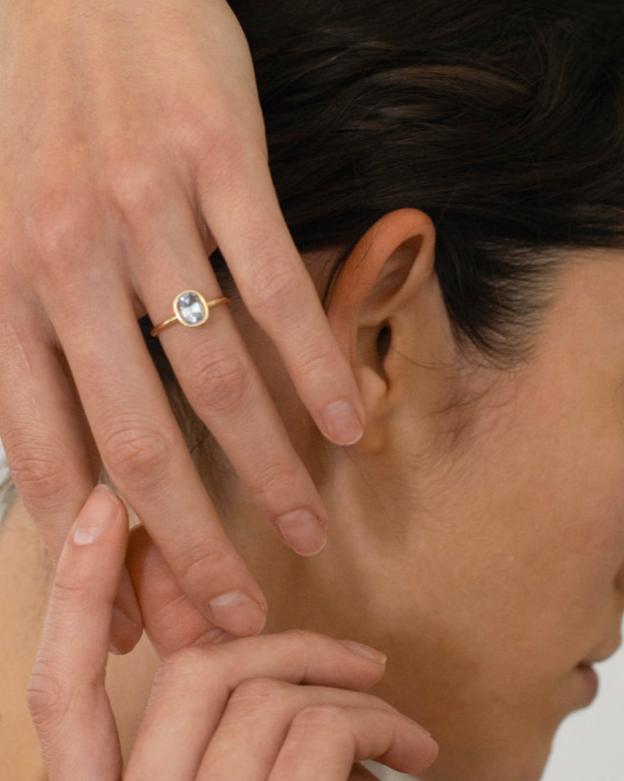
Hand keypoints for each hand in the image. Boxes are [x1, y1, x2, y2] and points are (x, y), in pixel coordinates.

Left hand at [0, 0, 366, 652]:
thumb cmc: (32, 120)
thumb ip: (32, 354)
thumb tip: (72, 472)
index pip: (54, 461)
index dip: (100, 556)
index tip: (143, 623)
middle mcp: (62, 263)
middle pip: (142, 444)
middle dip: (193, 550)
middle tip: (238, 615)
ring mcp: (145, 211)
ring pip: (216, 377)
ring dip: (270, 471)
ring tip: (309, 531)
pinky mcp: (216, 160)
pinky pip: (273, 285)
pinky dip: (314, 364)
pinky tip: (348, 422)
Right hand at [28, 485, 438, 779]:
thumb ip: (192, 743)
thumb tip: (221, 652)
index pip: (58, 691)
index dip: (73, 592)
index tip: (103, 513)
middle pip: (189, 675)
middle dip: (269, 634)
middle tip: (340, 645)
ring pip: (261, 693)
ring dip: (338, 680)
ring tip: (390, 711)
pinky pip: (315, 735)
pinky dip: (368, 720)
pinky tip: (404, 749)